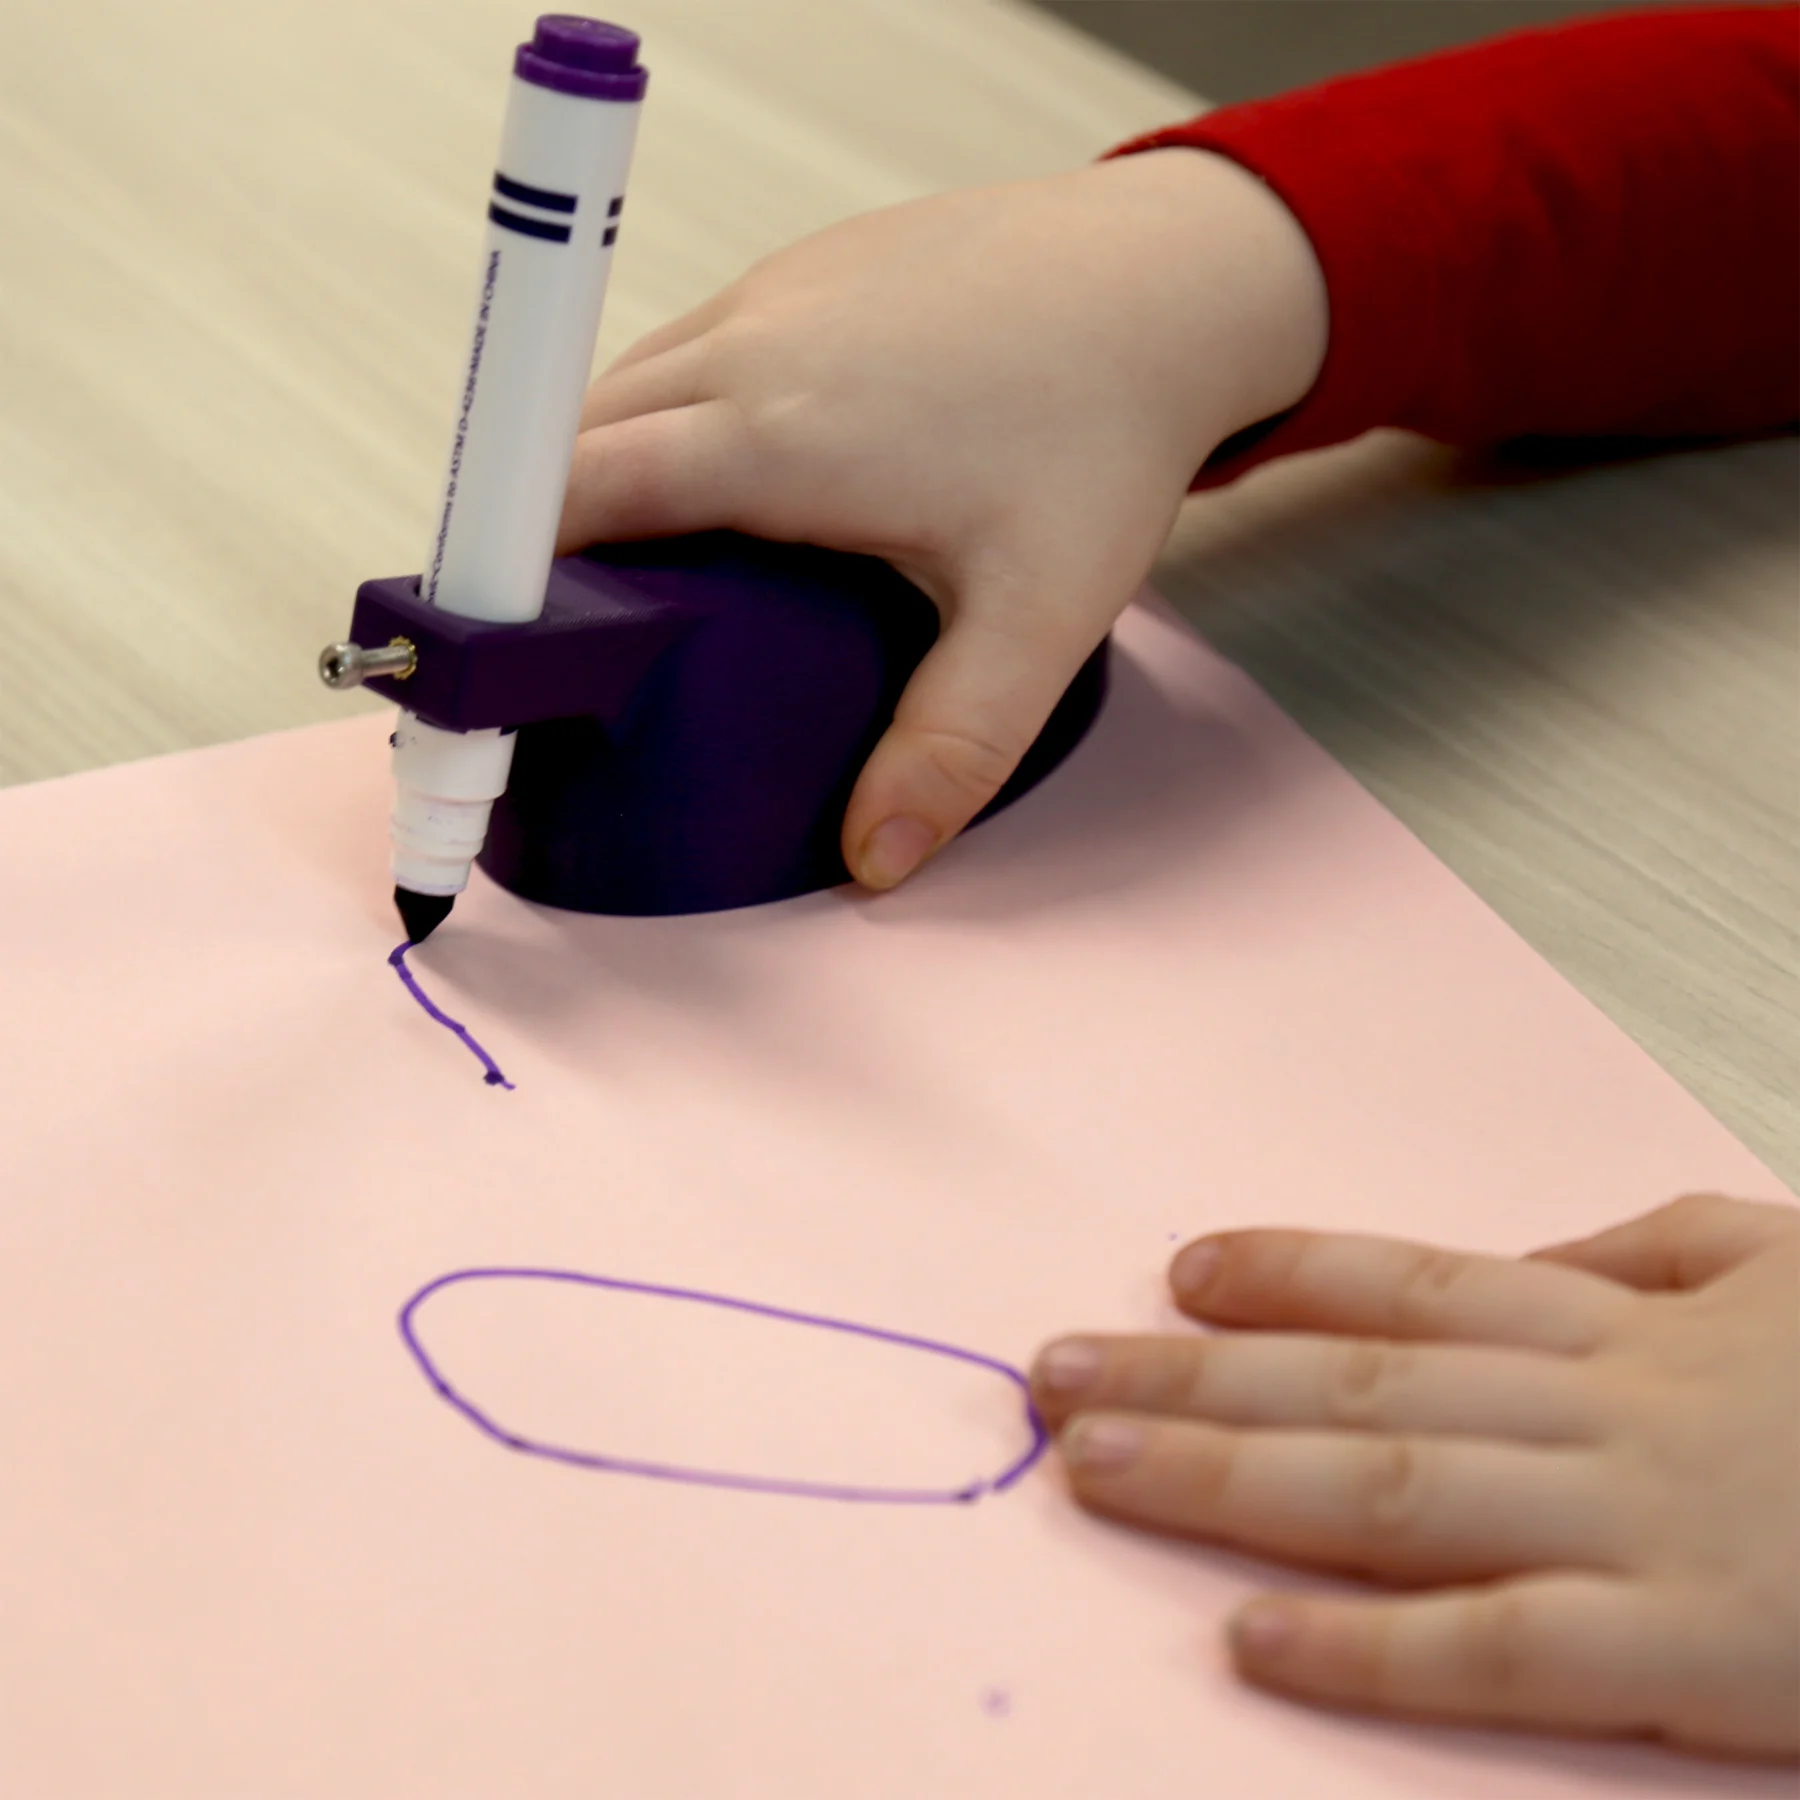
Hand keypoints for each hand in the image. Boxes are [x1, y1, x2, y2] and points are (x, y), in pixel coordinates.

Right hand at [560, 152, 1325, 887]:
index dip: (504, 578)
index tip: (483, 651)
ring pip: (625, 388)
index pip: (571, 498)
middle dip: (539, 540)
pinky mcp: (799, 271)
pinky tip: (722, 487)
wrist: (1163, 275)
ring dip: (602, 475)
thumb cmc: (1105, 429)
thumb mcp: (1039, 615)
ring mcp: (769, 294)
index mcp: (774, 436)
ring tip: (632, 581)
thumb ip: (952, 744)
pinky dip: (665, 420)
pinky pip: (686, 350)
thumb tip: (878, 859)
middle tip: (560, 644)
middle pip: (572, 443)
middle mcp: (747, 348)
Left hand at [1030, 1195, 1799, 1760]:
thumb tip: (1536, 1252)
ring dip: (1222, 1480)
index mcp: (1628, 1325)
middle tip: (1055, 1374)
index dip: (1284, 1272)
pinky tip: (1251, 1642)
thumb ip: (1654, 1249)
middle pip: (1352, 1382)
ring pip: (1385, 1491)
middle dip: (1190, 1375)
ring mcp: (1637, 1527)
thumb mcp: (1793, 1262)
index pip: (1412, 1285)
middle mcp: (1601, 1409)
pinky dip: (1365, 1647)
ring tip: (1094, 1468)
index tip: (1175, 1272)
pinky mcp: (1690, 1656)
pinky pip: (1495, 1649)